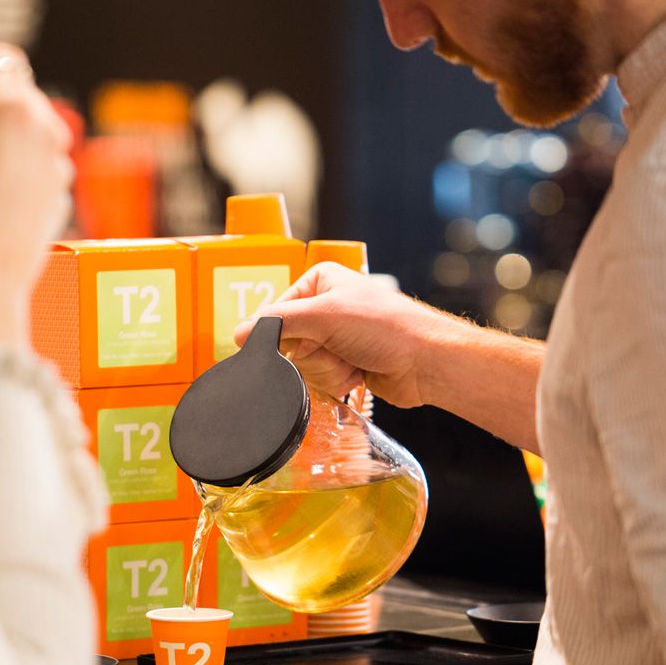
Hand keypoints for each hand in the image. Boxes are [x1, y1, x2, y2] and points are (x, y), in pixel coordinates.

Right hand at [232, 262, 472, 406]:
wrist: (427, 362)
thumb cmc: (388, 328)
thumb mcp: (326, 315)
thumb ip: (279, 323)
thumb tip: (238, 332)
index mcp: (319, 282)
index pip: (276, 312)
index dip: (287, 333)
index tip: (308, 338)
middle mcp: (326, 308)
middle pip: (289, 345)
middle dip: (314, 355)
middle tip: (339, 348)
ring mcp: (336, 339)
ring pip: (304, 367)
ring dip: (329, 370)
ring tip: (354, 361)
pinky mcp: (345, 365)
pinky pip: (320, 381)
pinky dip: (339, 382)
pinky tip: (359, 374)